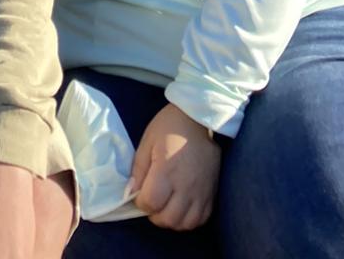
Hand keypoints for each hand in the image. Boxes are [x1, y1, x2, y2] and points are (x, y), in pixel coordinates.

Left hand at [130, 102, 221, 231]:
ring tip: (167, 206)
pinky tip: (182, 208)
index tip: (141, 193)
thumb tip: (131, 192)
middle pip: (168, 219)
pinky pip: (201, 219)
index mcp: (167, 170)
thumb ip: (138, 169)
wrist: (199, 119)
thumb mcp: (147, 141)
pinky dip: (189, 219)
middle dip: (155, 214)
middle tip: (153, 201)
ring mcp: (201, 192)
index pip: (151, 203)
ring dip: (172, 219)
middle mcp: (185, 185)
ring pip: (185, 224)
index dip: (141, 202)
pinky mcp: (212, 194)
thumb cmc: (170, 127)